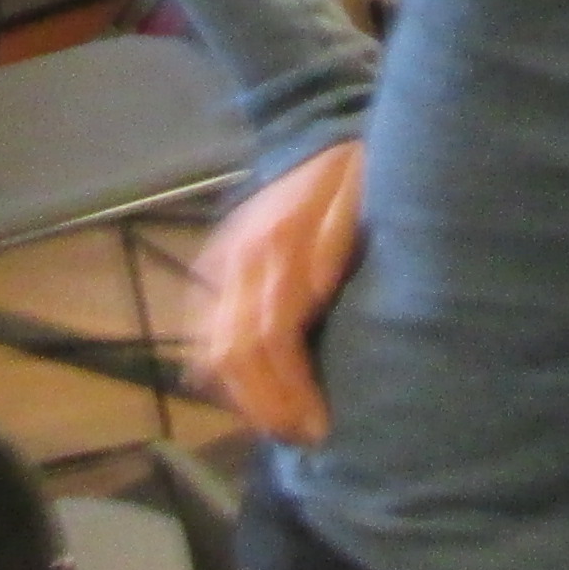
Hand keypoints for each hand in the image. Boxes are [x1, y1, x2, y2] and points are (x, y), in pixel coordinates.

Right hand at [190, 139, 364, 442]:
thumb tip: (319, 292)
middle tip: (304, 438)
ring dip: (244, 397)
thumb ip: (338, 240)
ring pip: (213, 347)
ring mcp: (222, 261)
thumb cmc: (355, 173)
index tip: (321, 427)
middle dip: (269, 405)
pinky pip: (205, 329)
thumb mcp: (363, 194)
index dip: (293, 390)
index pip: (272, 337)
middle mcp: (240, 258)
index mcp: (278, 244)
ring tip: (280, 426)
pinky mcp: (215, 263)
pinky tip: (251, 396)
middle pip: (237, 352)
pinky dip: (222, 371)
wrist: (316, 130)